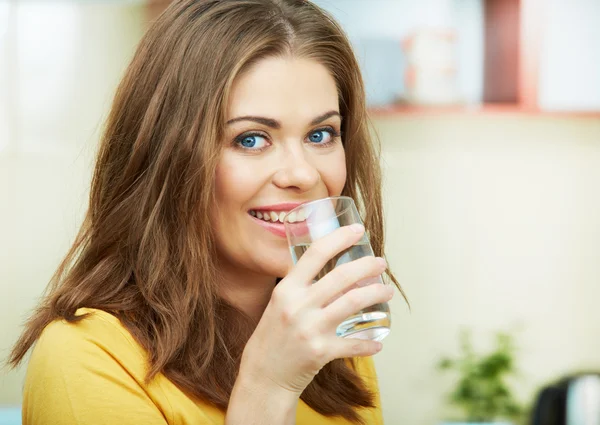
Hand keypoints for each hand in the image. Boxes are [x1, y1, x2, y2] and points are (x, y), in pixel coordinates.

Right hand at [239, 224, 393, 396]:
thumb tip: (328, 270)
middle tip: (381, 264)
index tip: (358, 230)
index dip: (340, 238)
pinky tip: (378, 341)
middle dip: (368, 266)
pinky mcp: (321, 352)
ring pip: (353, 303)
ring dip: (376, 294)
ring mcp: (310, 329)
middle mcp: (298, 306)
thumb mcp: (279, 304)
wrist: (263, 376)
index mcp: (286, 289)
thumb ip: (299, 287)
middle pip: (341, 276)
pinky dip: (369, 342)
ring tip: (387, 292)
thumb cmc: (272, 337)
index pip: (315, 254)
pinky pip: (354, 344)